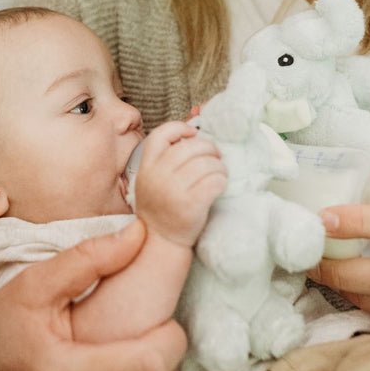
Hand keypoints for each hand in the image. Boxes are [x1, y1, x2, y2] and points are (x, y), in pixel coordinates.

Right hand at [134, 121, 227, 245]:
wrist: (160, 242)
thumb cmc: (161, 207)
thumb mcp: (151, 180)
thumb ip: (164, 160)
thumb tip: (193, 136)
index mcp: (146, 167)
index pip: (161, 135)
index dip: (180, 128)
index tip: (193, 133)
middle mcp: (158, 176)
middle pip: (191, 147)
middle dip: (210, 148)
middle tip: (216, 156)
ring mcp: (173, 191)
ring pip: (207, 163)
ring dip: (220, 166)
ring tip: (220, 172)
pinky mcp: (191, 205)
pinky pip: (215, 181)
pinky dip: (223, 180)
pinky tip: (220, 185)